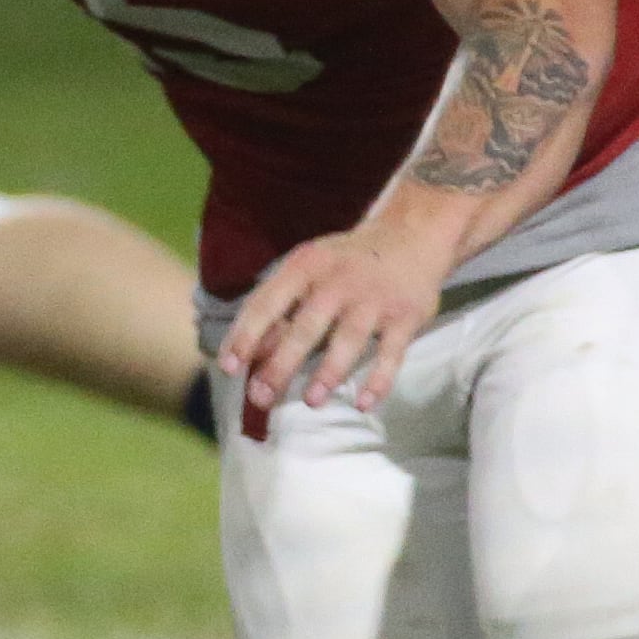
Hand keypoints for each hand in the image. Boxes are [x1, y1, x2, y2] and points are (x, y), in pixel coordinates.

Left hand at [216, 226, 447, 415]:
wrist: (409, 235)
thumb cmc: (343, 263)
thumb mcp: (307, 270)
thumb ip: (277, 307)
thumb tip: (247, 354)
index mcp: (305, 266)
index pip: (268, 303)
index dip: (246, 335)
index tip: (229, 367)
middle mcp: (339, 282)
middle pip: (306, 327)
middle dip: (281, 365)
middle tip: (261, 397)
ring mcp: (374, 300)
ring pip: (349, 340)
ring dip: (328, 373)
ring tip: (311, 402)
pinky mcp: (407, 317)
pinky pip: (392, 354)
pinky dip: (379, 380)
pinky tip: (362, 403)